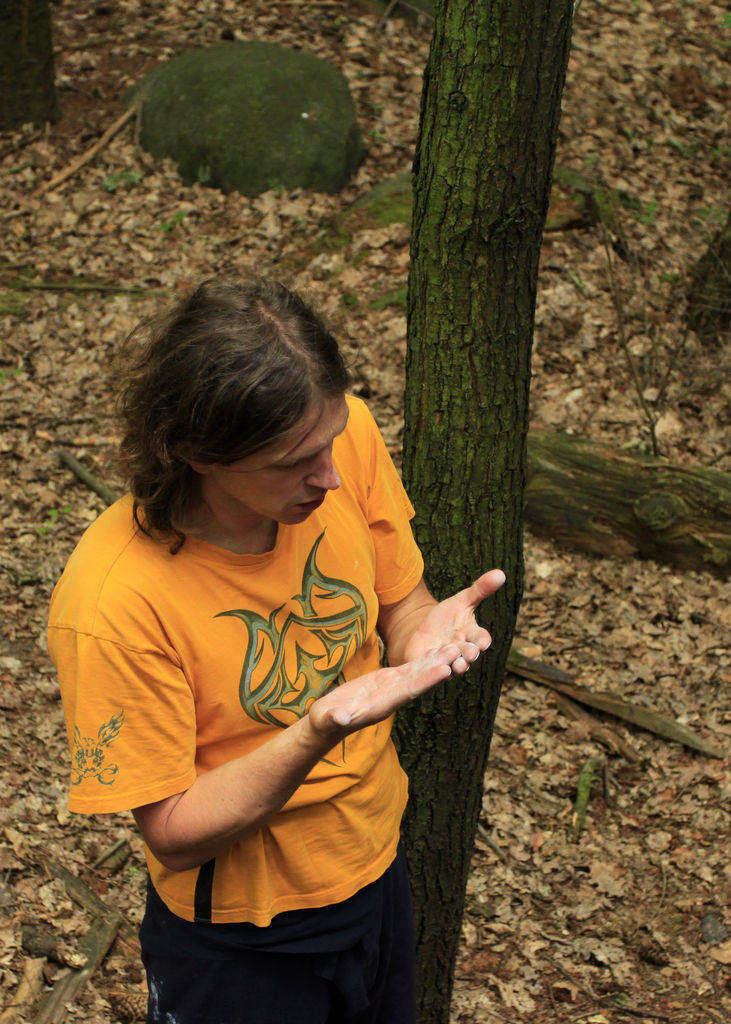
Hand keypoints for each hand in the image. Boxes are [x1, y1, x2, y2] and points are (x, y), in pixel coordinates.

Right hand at [309, 644, 461, 736]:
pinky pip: (409, 671)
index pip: (407, 692)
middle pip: (419, 681)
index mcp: (380, 706)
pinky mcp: (387, 682)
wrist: (328, 723)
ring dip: (435, 662)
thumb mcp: (327, 719)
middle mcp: (392, 698)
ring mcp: (391, 690)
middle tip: (459, 652)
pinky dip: (423, 662)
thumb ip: (335, 718)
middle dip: (438, 667)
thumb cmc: (325, 721)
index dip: (425, 681)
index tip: (443, 671)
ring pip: (418, 674)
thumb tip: (341, 718)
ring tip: (454, 648)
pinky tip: (437, 653)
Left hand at [402, 570, 505, 674]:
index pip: (482, 638)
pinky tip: (432, 665)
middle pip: (470, 654)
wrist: (423, 632)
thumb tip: (501, 573)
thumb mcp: (461, 600)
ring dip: (456, 665)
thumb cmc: (447, 618)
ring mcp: (448, 661)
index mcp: (472, 635)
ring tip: (455, 664)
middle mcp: (463, 651)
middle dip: (470, 654)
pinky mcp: (431, 668)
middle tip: (470, 653)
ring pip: (455, 666)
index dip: (483, 640)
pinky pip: (434, 671)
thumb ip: (480, 589)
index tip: (483, 642)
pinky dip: (435, 669)